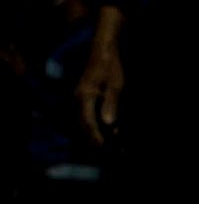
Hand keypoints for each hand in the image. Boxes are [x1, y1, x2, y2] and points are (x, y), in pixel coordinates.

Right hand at [76, 7, 125, 145]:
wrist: (104, 48)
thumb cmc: (112, 65)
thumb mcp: (116, 85)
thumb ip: (112, 104)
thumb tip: (108, 124)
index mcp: (84, 97)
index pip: (88, 124)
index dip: (98, 139)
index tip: (107, 150)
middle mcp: (77, 99)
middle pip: (84, 126)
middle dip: (97, 141)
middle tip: (112, 154)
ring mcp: (79, 98)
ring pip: (84, 122)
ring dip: (96, 135)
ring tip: (111, 148)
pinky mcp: (84, 96)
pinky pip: (87, 116)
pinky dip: (96, 126)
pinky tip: (109, 133)